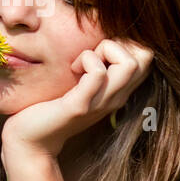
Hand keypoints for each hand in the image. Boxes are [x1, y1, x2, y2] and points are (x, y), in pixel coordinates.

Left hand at [0, 38, 153, 160]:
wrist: (32, 142)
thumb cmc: (52, 108)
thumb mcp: (81, 86)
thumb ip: (95, 68)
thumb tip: (98, 39)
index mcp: (118, 91)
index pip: (147, 56)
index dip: (126, 43)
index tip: (99, 51)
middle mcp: (116, 97)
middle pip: (146, 56)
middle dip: (120, 43)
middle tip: (93, 53)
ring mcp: (101, 102)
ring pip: (129, 63)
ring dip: (104, 50)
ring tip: (81, 62)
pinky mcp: (80, 106)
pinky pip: (97, 73)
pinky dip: (86, 60)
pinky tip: (72, 70)